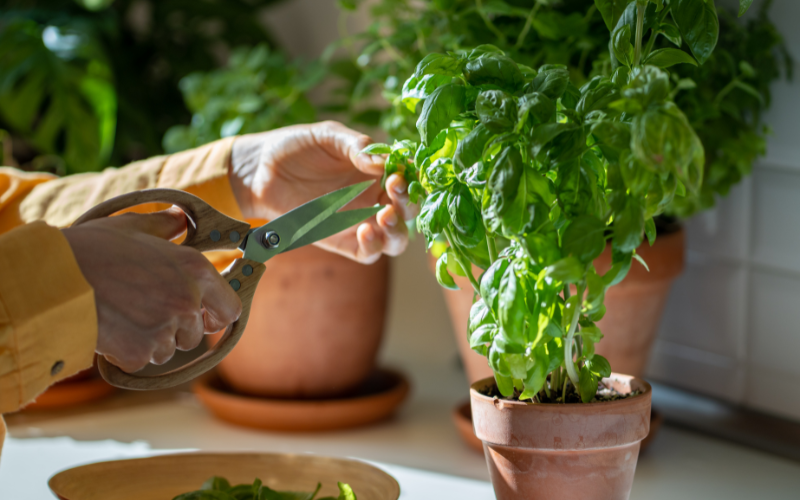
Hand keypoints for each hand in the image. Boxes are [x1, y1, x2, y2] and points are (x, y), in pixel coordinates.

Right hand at [62, 209, 241, 372]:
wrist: (54, 280)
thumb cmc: (94, 248)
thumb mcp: (134, 226)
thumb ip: (165, 226)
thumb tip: (181, 220)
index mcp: (195, 270)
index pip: (230, 309)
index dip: (216, 314)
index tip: (203, 314)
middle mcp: (187, 302)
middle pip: (196, 334)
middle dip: (178, 329)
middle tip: (149, 311)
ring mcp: (165, 330)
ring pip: (169, 349)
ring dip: (152, 340)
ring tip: (124, 314)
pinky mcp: (140, 353)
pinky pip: (142, 360)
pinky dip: (128, 352)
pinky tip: (112, 328)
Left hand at [228, 121, 418, 263]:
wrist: (261, 170)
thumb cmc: (296, 147)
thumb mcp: (327, 136)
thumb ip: (355, 145)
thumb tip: (382, 161)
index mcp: (378, 171)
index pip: (409, 178)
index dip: (412, 178)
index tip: (401, 172)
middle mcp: (374, 198)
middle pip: (408, 211)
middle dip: (409, 203)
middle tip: (395, 189)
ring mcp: (360, 221)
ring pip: (395, 238)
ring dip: (398, 230)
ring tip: (384, 215)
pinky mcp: (343, 241)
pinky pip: (369, 253)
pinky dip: (374, 246)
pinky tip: (365, 230)